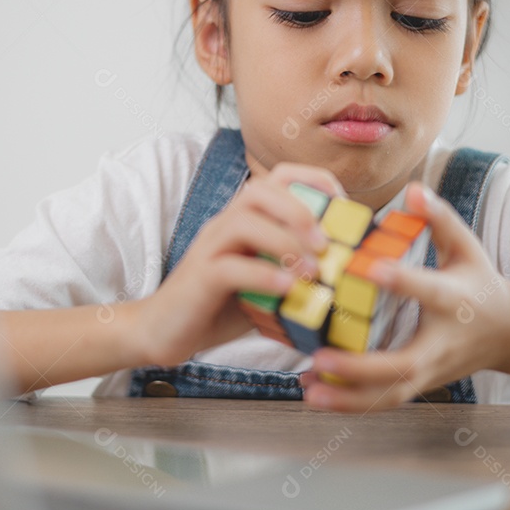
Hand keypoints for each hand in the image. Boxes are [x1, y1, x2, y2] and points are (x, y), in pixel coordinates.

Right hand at [134, 163, 344, 366]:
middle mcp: (225, 225)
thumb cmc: (219, 306)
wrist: (162, 331)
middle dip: (300, 210)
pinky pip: (230, 266)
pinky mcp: (199, 277)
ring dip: (284, 241)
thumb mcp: (266, 284)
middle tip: (327, 245)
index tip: (343, 205)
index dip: (313, 181)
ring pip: (244, 221)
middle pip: (260, 190)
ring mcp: (209, 248)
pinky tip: (287, 290)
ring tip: (312, 271)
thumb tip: (346, 274)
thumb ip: (295, 272)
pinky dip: (263, 275)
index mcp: (244, 220)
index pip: (277, 178)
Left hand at [300, 182, 509, 411]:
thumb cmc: (479, 282)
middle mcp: (440, 343)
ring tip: (309, 389)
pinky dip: (349, 402)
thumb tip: (412, 189)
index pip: (428, 291)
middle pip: (403, 365)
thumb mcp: (466, 247)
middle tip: (320, 357)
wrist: (508, 334)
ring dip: (348, 397)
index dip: (403, 281)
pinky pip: (383, 401)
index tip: (371, 269)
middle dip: (361, 366)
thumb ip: (439, 218)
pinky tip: (314, 394)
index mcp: (454, 300)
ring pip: (389, 395)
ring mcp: (428, 372)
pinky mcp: (417, 386)